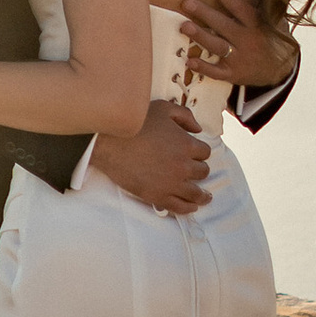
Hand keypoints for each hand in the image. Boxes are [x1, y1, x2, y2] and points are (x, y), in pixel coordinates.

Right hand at [88, 98, 209, 214]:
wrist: (110, 143)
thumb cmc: (136, 124)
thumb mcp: (164, 109)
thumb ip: (185, 116)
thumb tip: (198, 129)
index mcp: (186, 144)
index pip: (205, 152)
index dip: (200, 152)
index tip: (195, 154)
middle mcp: (182, 166)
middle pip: (202, 172)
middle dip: (200, 170)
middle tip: (196, 171)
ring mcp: (171, 183)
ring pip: (196, 193)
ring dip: (202, 195)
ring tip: (205, 197)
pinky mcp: (157, 196)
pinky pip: (179, 206)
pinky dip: (188, 208)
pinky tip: (192, 207)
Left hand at [179, 0, 296, 92]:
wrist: (279, 71)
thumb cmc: (270, 38)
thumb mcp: (273, 20)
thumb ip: (264, 4)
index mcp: (256, 24)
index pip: (238, 6)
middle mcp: (248, 40)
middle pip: (224, 25)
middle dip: (205, 13)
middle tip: (186, 2)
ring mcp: (240, 58)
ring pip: (218, 46)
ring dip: (201, 36)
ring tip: (184, 26)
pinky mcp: (234, 74)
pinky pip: (217, 72)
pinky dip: (204, 68)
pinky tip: (190, 61)